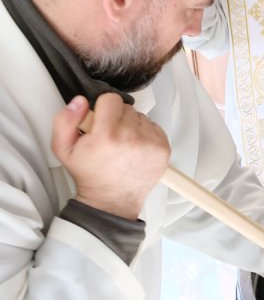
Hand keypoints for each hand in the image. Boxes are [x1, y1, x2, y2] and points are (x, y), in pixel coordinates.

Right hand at [52, 93, 170, 219]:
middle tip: (109, 136)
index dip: (102, 109)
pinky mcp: (164, 148)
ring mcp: (152, 143)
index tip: (99, 122)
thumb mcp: (63, 148)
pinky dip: (145, 134)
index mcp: (108, 134)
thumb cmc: (89, 174)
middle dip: (116, 118)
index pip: (111, 99)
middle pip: (127, 108)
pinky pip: (154, 127)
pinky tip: (134, 148)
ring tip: (122, 144)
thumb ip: (65, 120)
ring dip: (132, 126)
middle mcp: (133, 137)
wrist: (112, 200)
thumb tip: (80, 101)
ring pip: (141, 117)